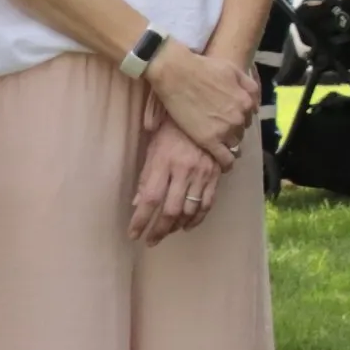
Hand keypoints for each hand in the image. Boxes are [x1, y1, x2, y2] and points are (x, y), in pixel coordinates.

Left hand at [127, 102, 230, 243]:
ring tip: (166, 232)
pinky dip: (197, 218)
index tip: (133, 234)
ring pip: (190, 209)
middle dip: (159, 230)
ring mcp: (202, 173)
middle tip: (150, 240)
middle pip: (170, 209)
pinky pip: (208, 203)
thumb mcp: (154, 147)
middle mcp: (184, 169)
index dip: (141, 220)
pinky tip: (187, 225)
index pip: (150, 198)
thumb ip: (146, 176)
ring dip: (176, 226)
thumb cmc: (173, 128)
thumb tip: (138, 202)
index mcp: (164, 161)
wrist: (204, 109)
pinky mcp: (216, 174)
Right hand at [142, 41, 256, 158]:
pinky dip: (226, 163)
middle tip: (218, 126)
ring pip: (233, 143)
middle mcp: (239, 118)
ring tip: (217, 141)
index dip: (238, 117)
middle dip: (232, 129)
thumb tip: (255, 104)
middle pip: (241, 131)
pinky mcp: (209, 140)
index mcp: (246, 102)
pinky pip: (224, 158)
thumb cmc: (203, 68)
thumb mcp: (234, 70)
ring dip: (227, 143)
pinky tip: (224, 166)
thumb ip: (249, 87)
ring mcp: (224, 130)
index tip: (228, 117)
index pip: (248, 117)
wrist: (177, 73)